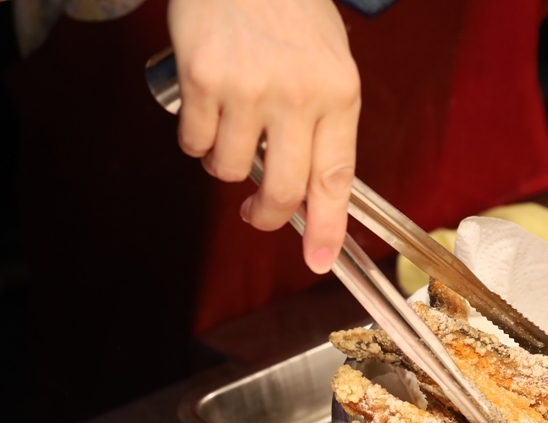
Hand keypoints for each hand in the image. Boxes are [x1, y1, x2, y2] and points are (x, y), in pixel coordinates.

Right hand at [167, 0, 359, 273]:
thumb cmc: (291, 13)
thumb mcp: (331, 67)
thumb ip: (325, 126)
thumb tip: (313, 192)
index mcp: (339, 95)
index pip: (336, 179)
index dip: (327, 227)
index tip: (320, 260)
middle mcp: (296, 96)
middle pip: (283, 190)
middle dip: (268, 215)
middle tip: (259, 214)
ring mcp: (247, 89)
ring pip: (231, 171)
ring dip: (227, 166)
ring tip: (233, 130)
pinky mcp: (202, 80)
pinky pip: (195, 143)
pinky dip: (198, 141)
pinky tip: (209, 111)